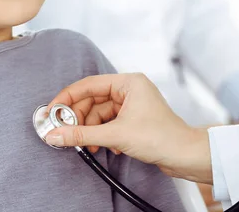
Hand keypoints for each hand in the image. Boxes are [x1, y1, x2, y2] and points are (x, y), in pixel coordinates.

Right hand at [44, 73, 212, 183]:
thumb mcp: (115, 135)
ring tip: (88, 145)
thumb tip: (55, 134)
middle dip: (79, 118)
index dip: (67, 98)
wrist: (186, 157)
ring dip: (91, 130)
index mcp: (128, 82)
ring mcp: (131, 104)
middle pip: (92, 100)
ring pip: (99, 113)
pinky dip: (102, 134)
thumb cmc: (161, 138)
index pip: (88, 85)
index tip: (52, 111)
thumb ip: (81, 134)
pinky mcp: (133, 118)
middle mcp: (129, 89)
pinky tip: (106, 146)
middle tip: (66, 131)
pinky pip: (108, 122)